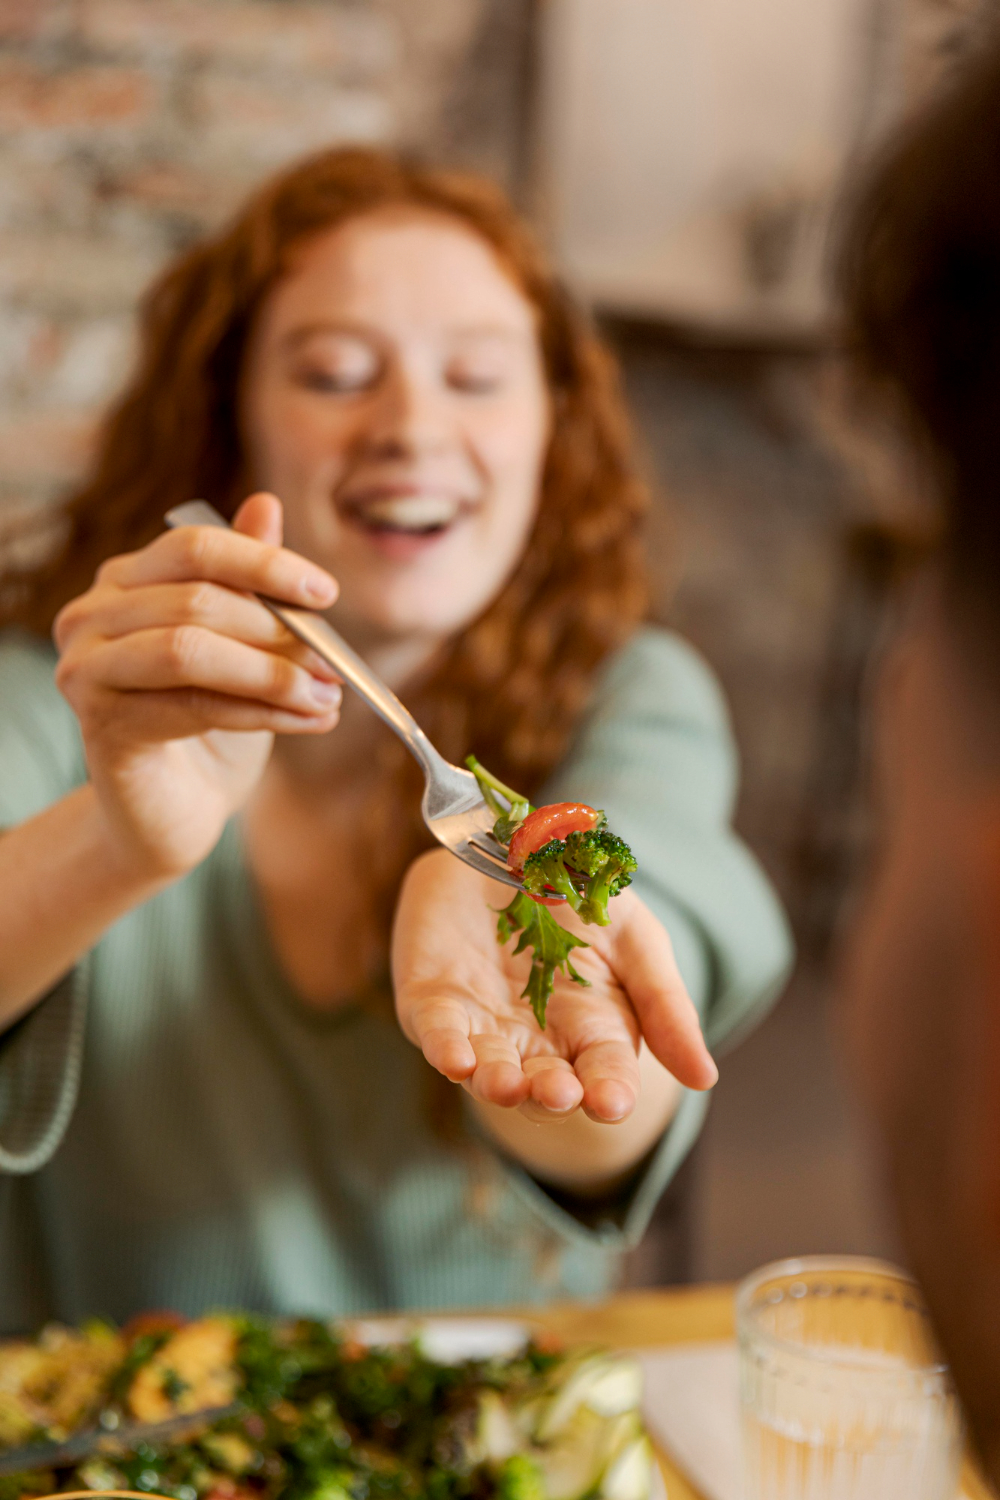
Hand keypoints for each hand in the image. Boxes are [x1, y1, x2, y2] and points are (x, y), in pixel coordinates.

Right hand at [54, 492, 341, 880]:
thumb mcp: (240, 644)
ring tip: (327, 696)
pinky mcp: (99, 723)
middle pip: (197, 599)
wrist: (172, 808)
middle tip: (336, 663)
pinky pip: (192, 706)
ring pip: (191, 651)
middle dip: (280, 631)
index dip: (265, 564)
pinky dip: (261, 713)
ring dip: (273, 674)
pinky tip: (308, 721)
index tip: (327, 592)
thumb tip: (267, 505)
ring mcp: (86, 668)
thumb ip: (247, 582)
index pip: (195, 546)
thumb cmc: (207, 719)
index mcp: (125, 580)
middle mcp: (92, 614)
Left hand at [392, 848, 717, 1124]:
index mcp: (592, 1031)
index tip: (611, 1101)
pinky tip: (457, 1060)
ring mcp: (482, 1024)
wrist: (508, 840)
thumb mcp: (635, 938)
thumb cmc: (577, 895)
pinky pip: (436, 1032)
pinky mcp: (432, 1002)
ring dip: (495, 1082)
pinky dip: (445, 1047)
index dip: (608, 1091)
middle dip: (550, 1093)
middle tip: (559, 1092)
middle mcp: (536, 1041)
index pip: (605, 1074)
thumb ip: (665, 1005)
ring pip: (488, 1070)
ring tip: (506, 1085)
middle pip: (545, 1083)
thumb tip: (706, 1080)